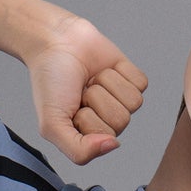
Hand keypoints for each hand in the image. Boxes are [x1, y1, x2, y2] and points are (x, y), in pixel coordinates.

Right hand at [26, 13, 147, 165]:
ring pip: (133, 102)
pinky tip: (104, 68)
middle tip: (81, 90)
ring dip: (107, 84)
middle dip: (97, 99)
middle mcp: (108, 121)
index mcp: (90, 136)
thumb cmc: (50, 81)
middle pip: (121, 120)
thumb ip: (78, 150)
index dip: (87, 118)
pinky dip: (120, 71)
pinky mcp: (132, 80)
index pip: (106, 137)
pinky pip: (140, 84)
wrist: (55, 41)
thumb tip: (112, 145)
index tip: (71, 106)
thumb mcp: (52, 124)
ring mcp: (121, 100)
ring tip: (90, 79)